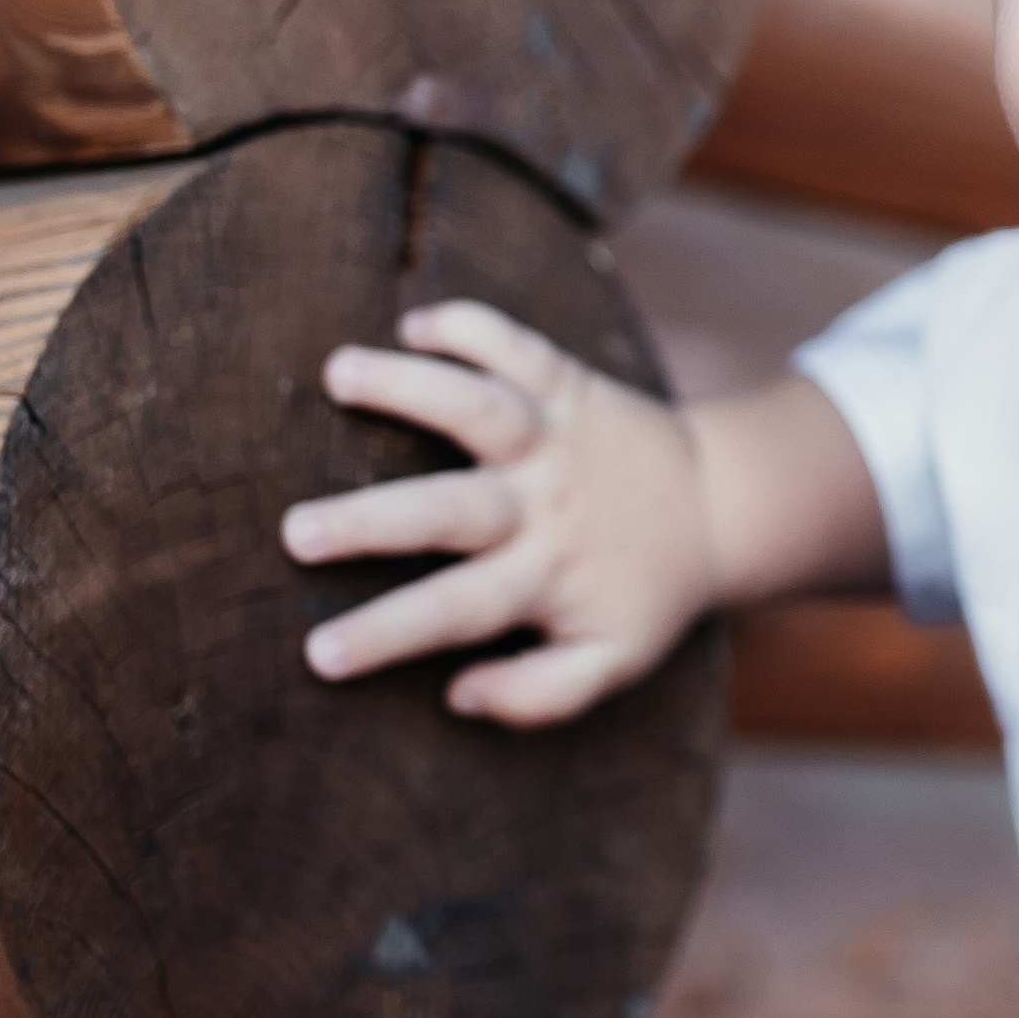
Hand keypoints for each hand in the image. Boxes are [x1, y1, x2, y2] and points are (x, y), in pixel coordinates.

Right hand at [280, 300, 714, 725]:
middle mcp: (544, 504)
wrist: (723, 503)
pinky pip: (520, 346)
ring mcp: (556, 438)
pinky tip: (416, 323)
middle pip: (451, 511)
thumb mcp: (613, 660)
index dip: (387, 634)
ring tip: (339, 373)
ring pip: (482, 408)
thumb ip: (542, 694)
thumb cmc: (645, 591)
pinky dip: (470, 326)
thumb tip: (459, 694)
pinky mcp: (570, 384)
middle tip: (295, 531)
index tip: (316, 654)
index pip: (455, 612)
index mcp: (545, 577)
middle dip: (373, 520)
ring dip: (413, 387)